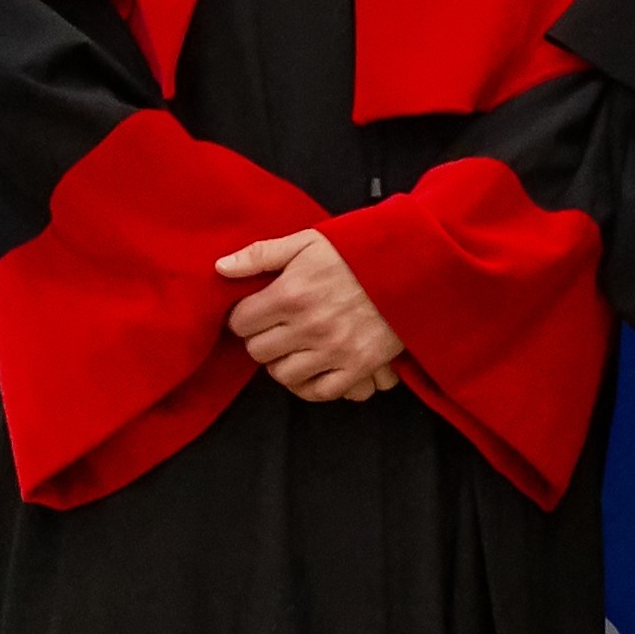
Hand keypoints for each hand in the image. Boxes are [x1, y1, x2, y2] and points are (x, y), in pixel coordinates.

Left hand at [216, 228, 403, 401]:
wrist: (414, 266)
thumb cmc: (358, 251)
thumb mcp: (308, 241)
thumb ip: (261, 254)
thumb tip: (220, 268)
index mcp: (291, 293)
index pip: (241, 322)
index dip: (244, 316)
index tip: (257, 311)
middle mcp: (309, 326)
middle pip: (258, 352)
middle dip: (261, 339)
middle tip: (276, 328)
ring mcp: (334, 350)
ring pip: (283, 375)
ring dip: (283, 363)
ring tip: (294, 348)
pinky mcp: (358, 366)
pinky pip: (319, 392)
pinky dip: (310, 385)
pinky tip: (312, 368)